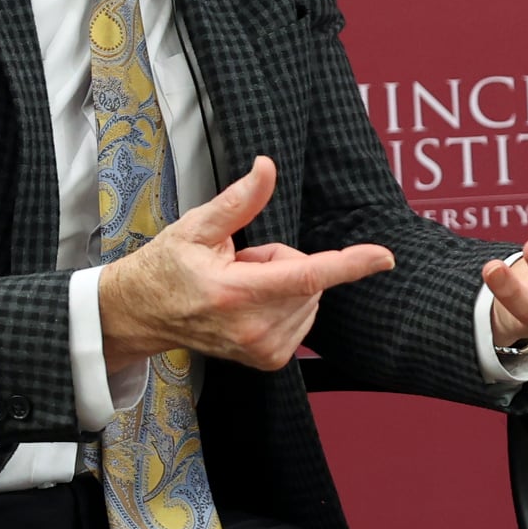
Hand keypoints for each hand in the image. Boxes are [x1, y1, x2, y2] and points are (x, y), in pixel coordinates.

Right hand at [97, 156, 393, 371]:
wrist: (143, 314)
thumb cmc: (167, 267)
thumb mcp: (196, 227)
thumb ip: (239, 200)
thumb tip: (267, 168)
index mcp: (236, 293)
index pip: (306, 275)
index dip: (350, 264)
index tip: (384, 257)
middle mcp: (253, 328)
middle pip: (310, 278)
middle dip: (286, 261)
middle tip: (242, 264)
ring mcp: (262, 349)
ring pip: (310, 298)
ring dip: (285, 284)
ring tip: (240, 285)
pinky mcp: (269, 360)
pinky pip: (304, 317)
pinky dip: (286, 304)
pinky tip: (249, 305)